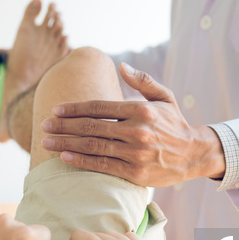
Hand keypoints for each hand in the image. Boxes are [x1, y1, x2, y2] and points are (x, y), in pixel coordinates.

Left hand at [40, 62, 224, 186]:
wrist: (194, 154)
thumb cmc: (174, 123)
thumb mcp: (164, 97)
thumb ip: (143, 81)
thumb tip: (121, 67)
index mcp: (140, 110)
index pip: (98, 107)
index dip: (74, 108)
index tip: (56, 109)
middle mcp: (136, 130)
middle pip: (90, 127)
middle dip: (63, 126)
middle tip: (43, 125)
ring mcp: (135, 153)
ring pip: (92, 147)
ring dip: (66, 144)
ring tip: (46, 141)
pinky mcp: (135, 173)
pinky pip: (102, 166)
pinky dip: (81, 161)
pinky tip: (64, 157)